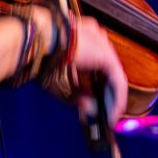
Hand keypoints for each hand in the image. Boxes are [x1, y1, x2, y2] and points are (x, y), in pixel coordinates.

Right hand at [31, 9, 127, 124]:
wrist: (40, 42)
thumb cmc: (42, 57)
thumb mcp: (60, 82)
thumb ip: (76, 95)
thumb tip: (89, 108)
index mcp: (81, 40)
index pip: (95, 65)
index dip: (96, 86)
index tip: (95, 102)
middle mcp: (95, 39)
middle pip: (107, 72)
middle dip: (107, 94)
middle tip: (104, 113)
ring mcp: (103, 46)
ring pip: (113, 77)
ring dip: (113, 99)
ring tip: (109, 117)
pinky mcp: (108, 56)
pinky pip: (117, 81)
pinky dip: (116, 99)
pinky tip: (112, 113)